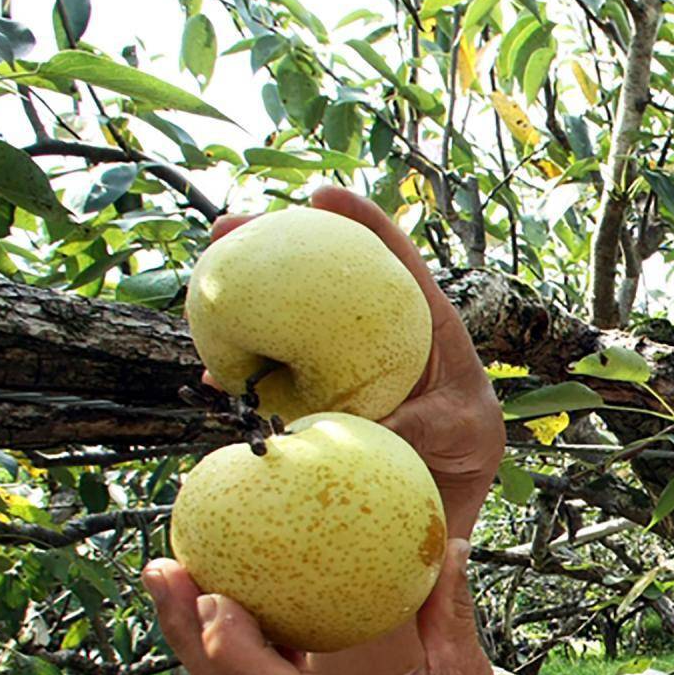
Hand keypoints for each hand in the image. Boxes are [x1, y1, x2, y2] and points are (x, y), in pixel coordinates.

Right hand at [204, 185, 505, 537]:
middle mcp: (373, 329)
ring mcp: (339, 357)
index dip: (361, 221)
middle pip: (324, 273)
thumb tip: (379, 429)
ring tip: (206, 277)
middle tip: (228, 227)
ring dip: (245, 297)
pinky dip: (245, 374)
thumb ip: (425, 421)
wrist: (447, 479)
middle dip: (273, 242)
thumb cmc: (467, 440)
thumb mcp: (459, 427)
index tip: (322, 195)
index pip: (394, 259)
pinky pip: (276, 378)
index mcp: (420, 320)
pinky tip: (213, 373)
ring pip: (288, 317)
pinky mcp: (318, 392)